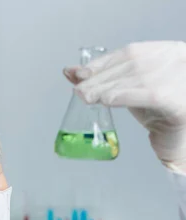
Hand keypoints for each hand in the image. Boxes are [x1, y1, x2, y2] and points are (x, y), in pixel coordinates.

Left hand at [63, 41, 185, 170]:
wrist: (179, 140)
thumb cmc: (158, 113)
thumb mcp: (132, 90)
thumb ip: (109, 80)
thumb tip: (73, 73)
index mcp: (169, 52)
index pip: (130, 52)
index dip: (103, 62)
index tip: (80, 73)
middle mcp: (178, 61)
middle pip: (132, 65)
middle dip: (101, 77)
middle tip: (78, 89)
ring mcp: (181, 80)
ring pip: (137, 78)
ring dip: (107, 87)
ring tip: (86, 97)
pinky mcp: (179, 103)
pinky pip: (150, 95)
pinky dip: (125, 95)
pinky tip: (106, 100)